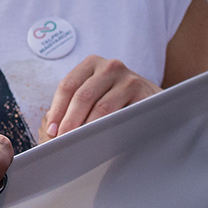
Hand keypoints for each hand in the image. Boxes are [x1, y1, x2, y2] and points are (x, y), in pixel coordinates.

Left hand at [42, 56, 158, 139]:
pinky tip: (103, 141)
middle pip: (83, 96)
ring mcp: (129, 79)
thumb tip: (52, 127)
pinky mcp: (145, 94)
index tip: (52, 131)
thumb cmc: (117, 100)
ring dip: (88, 129)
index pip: (68, 86)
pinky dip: (111, 130)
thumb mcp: (96, 93)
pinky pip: (123, 116)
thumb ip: (75, 103)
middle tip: (63, 142)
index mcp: (92, 63)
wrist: (154, 103)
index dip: (58, 110)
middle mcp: (110, 66)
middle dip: (70, 122)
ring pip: (102, 107)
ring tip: (79, 144)